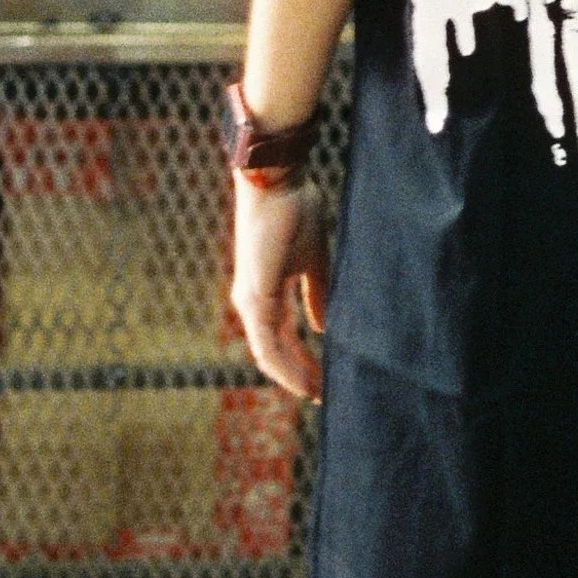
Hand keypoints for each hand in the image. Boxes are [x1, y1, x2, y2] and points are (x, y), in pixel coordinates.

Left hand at [230, 176, 329, 404]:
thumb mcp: (313, 261)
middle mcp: (253, 301)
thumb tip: (323, 327)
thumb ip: (316, 295)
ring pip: (270, 354)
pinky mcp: (255, 298)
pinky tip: (305, 381)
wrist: (277, 182)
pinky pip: (268, 344)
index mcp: (266, 292)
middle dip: (300, 375)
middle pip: (274, 352)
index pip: (282, 338)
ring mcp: (251, 301)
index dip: (303, 361)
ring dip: (295, 376)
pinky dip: (287, 366)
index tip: (326, 379)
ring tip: (320, 393)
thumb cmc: (295, 210)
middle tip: (325, 395)